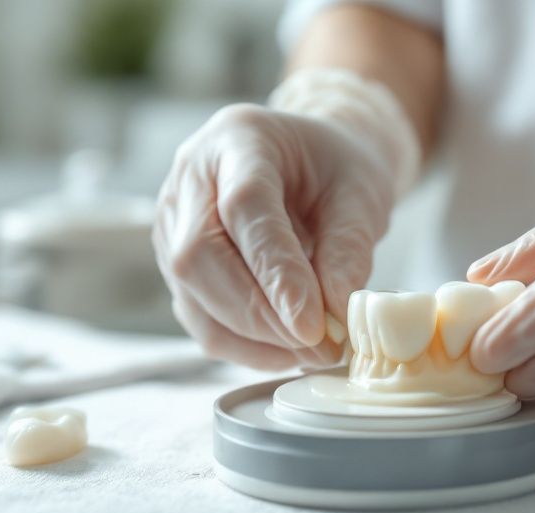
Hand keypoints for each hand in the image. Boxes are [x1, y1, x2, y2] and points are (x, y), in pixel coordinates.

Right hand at [154, 70, 416, 369]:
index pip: (243, 208)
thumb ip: (349, 248)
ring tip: (312, 351)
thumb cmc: (336, 171)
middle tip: (320, 345)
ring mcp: (173, 222)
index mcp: (239, 138)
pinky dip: (243, 347)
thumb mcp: (361, 194)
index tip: (314, 324)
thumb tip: (333, 315)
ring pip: (192, 294)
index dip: (275, 272)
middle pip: (199, 256)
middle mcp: (190, 176)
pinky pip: (199, 318)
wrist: (312, 165)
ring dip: (253, 337)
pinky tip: (287, 352)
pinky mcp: (175, 266)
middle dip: (260, 314)